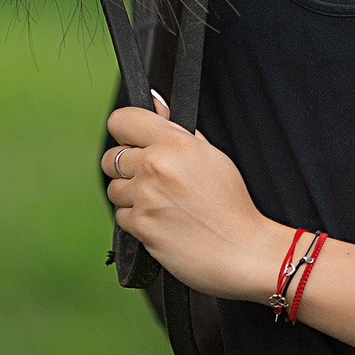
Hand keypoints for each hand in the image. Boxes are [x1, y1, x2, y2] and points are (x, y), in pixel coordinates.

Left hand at [104, 95, 290, 302]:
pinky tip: (162, 222)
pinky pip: (121, 217)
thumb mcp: (212, 156)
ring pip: (114, 189)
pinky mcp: (141, 226)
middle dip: (126, 167)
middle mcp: (156, 166)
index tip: (135, 141)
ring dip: (131, 196)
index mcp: (175, 143)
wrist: (243, 251)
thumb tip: (156, 103)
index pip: (121, 120)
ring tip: (161, 203)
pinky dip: (137, 221)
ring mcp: (146, 197)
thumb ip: (178, 130)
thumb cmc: (232, 204)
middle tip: (151, 178)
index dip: (126, 132)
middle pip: (110, 157)